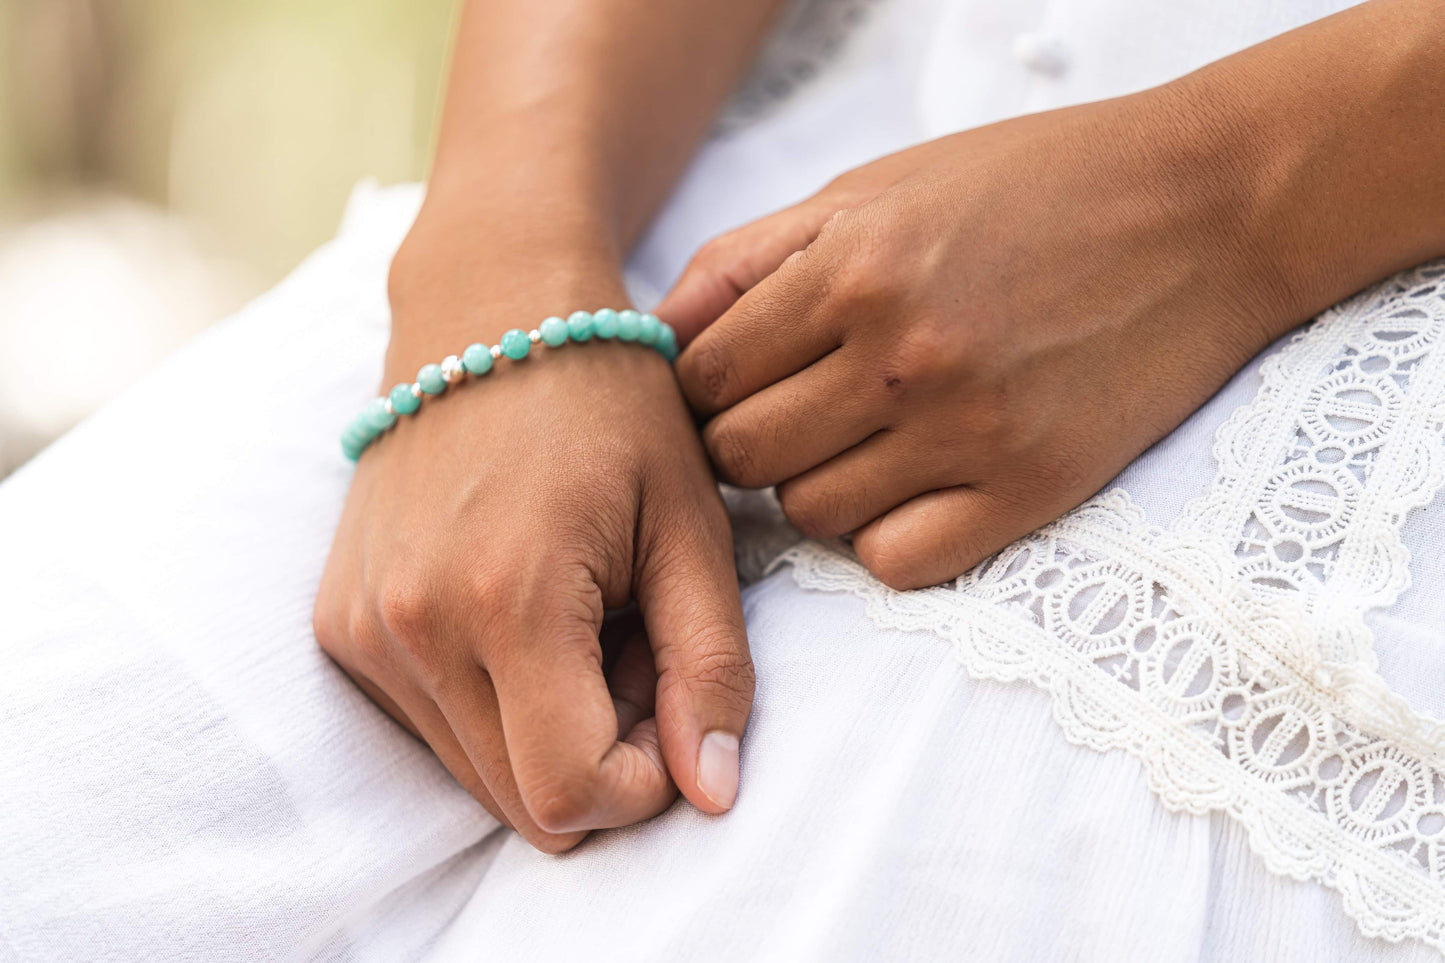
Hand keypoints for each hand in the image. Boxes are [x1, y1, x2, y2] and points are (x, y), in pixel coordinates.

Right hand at [315, 206, 752, 852]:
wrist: (488, 310)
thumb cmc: (610, 404)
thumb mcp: (689, 526)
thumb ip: (711, 667)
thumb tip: (711, 796)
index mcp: (506, 597)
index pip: (567, 796)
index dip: (641, 783)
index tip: (673, 699)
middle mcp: (411, 627)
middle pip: (521, 802)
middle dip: (600, 754)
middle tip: (635, 645)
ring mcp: (362, 628)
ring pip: (477, 774)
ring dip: (547, 729)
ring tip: (585, 619)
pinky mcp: (339, 624)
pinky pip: (432, 726)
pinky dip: (493, 701)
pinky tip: (526, 612)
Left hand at [664, 85, 1301, 589]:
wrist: (1203, 209)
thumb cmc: (1027, 188)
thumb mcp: (875, 188)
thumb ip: (751, 260)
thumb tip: (657, 334)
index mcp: (848, 269)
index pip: (699, 380)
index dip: (703, 390)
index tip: (737, 385)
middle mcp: (898, 356)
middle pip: (741, 458)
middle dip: (745, 443)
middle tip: (792, 416)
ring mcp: (967, 432)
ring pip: (810, 515)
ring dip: (816, 487)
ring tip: (863, 441)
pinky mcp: (1030, 490)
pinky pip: (895, 563)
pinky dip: (885, 536)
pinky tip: (913, 485)